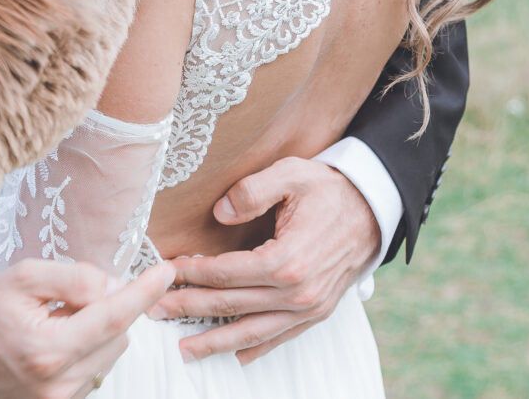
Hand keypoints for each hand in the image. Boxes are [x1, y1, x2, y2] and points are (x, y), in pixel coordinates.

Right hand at [0, 258, 175, 398]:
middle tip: (69, 294)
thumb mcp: (22, 277)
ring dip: (97, 330)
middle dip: (109, 307)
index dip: (144, 292)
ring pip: (108, 355)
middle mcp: (56, 384)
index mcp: (47, 349)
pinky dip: (85, 349)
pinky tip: (54, 338)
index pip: (113, 318)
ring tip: (55, 319)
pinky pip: (93, 371)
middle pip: (116, 336)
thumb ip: (75, 278)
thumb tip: (115, 287)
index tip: (167, 271)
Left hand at [149, 157, 379, 364]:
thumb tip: (219, 213)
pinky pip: (281, 337)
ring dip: (216, 342)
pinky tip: (236, 355)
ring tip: (185, 349)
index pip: (224, 273)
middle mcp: (297, 292)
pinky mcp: (318, 313)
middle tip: (155, 310)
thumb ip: (251, 191)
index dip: (191, 274)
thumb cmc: (328, 188)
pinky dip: (257, 348)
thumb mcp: (291, 173)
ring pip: (253, 332)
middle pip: (231, 305)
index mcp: (286, 259)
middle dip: (189, 308)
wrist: (373, 208)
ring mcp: (309, 307)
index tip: (165, 272)